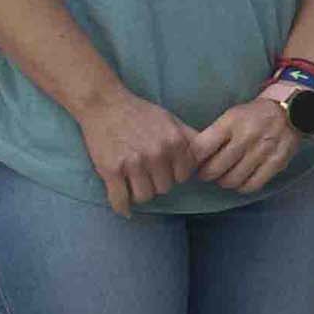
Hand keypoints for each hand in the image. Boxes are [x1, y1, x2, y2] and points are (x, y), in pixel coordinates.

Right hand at [80, 90, 199, 216]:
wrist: (104, 104)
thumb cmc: (140, 113)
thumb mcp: (172, 120)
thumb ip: (190, 139)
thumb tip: (208, 156)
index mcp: (174, 142)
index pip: (184, 176)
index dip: (175, 175)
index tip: (166, 171)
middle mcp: (157, 154)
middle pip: (165, 188)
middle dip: (158, 183)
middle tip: (148, 174)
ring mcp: (133, 164)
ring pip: (145, 196)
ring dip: (141, 193)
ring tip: (135, 183)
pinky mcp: (111, 171)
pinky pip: (120, 200)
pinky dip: (122, 207)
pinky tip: (125, 208)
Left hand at [189, 91, 303, 196]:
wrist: (290, 110)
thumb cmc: (253, 115)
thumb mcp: (231, 116)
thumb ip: (214, 135)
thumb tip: (195, 159)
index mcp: (231, 123)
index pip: (201, 148)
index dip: (193, 160)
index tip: (194, 162)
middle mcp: (247, 137)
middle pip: (214, 169)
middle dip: (206, 175)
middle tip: (208, 173)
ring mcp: (263, 151)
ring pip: (232, 180)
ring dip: (224, 182)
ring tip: (225, 176)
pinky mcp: (276, 162)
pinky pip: (252, 185)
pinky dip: (243, 187)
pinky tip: (242, 180)